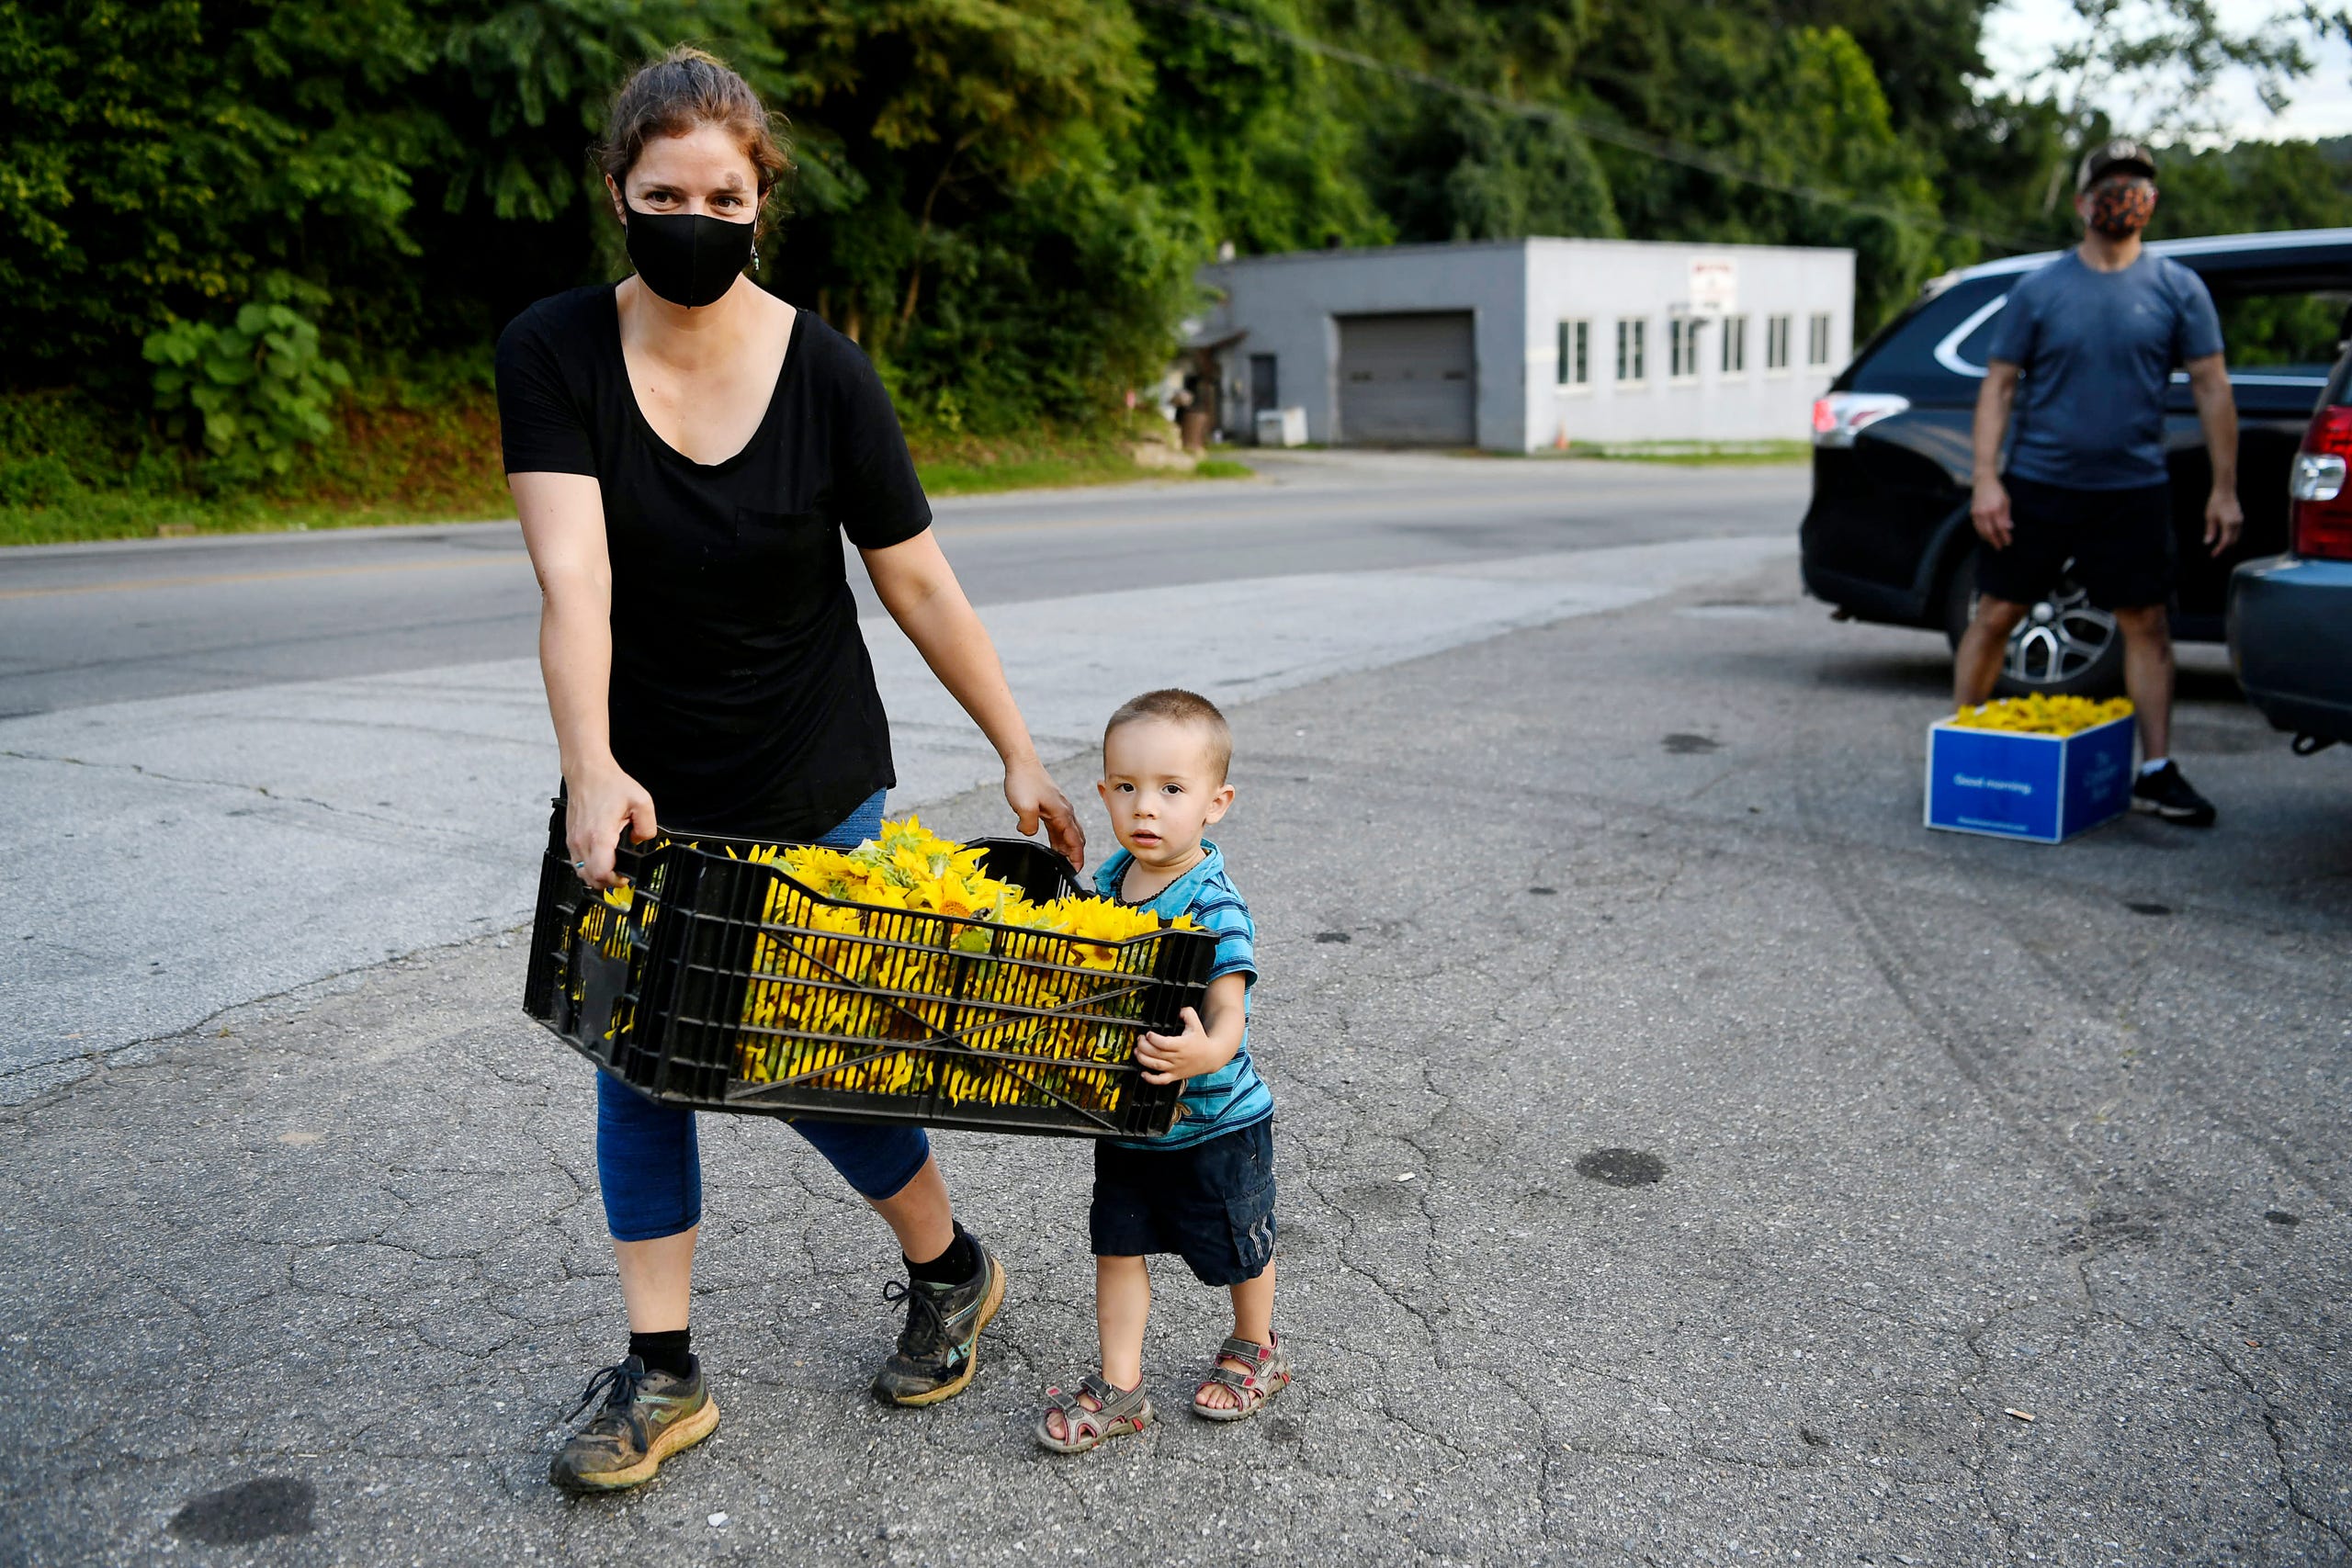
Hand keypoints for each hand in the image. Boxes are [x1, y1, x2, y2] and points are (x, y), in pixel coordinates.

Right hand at [565, 759, 657, 888]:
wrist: (587, 772)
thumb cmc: (609, 784)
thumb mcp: (642, 802)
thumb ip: (648, 826)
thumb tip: (641, 840)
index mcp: (599, 836)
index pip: (601, 873)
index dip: (615, 881)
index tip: (626, 877)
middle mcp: (582, 841)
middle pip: (590, 878)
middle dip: (607, 882)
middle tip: (622, 875)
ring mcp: (573, 840)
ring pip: (581, 872)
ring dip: (596, 875)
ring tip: (612, 868)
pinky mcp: (570, 837)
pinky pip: (576, 861)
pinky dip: (588, 866)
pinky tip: (600, 858)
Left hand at [1005, 756, 1085, 869]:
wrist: (1022, 762)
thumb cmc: (1024, 781)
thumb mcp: (1023, 807)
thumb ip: (1028, 826)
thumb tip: (1030, 833)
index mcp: (1062, 814)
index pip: (1076, 841)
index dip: (1077, 858)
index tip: (1075, 871)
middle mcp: (1065, 812)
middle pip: (1076, 838)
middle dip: (1075, 855)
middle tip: (1068, 870)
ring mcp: (1059, 808)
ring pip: (1068, 833)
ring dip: (1066, 847)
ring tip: (1061, 862)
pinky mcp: (1051, 806)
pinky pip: (1059, 827)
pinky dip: (1059, 838)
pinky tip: (1053, 845)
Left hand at [1136, 1007, 1223, 1084]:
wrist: (1211, 1058)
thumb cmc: (1201, 1040)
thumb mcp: (1196, 1023)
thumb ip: (1187, 1013)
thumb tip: (1178, 1010)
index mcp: (1182, 1045)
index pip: (1164, 1043)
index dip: (1153, 1038)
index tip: (1149, 1034)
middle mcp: (1178, 1058)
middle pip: (1156, 1054)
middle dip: (1144, 1046)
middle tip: (1140, 1039)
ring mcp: (1175, 1068)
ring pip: (1155, 1066)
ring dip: (1143, 1059)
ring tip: (1137, 1051)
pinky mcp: (1175, 1076)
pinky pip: (1161, 1080)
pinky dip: (1150, 1079)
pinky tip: (1143, 1073)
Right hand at [1970, 477, 2012, 549]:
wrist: (1984, 482)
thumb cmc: (1998, 491)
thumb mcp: (2006, 502)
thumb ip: (2006, 516)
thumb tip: (2008, 528)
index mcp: (1996, 509)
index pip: (2001, 527)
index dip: (2005, 536)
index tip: (2008, 542)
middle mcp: (1985, 512)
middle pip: (1990, 531)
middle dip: (1995, 541)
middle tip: (1999, 547)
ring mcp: (1977, 513)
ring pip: (1982, 531)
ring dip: (1988, 539)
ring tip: (1993, 542)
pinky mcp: (1973, 513)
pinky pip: (1977, 527)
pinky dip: (1981, 533)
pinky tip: (1986, 536)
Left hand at [2205, 487, 2242, 556]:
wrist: (2225, 491)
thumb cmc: (2215, 503)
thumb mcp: (2209, 517)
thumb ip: (2210, 531)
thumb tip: (2207, 542)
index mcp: (2229, 523)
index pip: (2225, 541)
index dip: (2219, 549)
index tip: (2213, 555)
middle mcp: (2237, 523)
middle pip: (2232, 541)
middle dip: (2224, 548)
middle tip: (2215, 552)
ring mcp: (2240, 521)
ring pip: (2236, 537)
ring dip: (2229, 543)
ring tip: (2219, 547)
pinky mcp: (2240, 518)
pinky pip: (2237, 532)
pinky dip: (2232, 537)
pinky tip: (2224, 538)